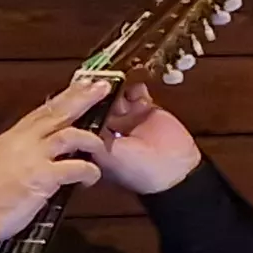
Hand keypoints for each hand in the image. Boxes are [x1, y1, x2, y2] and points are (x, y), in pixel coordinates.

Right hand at [0, 77, 110, 241]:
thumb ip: (18, 154)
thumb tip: (36, 152)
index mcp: (11, 138)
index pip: (42, 111)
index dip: (64, 97)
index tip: (81, 85)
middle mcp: (22, 141)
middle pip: (57, 112)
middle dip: (83, 97)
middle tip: (102, 87)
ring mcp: (33, 158)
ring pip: (70, 135)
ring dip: (90, 139)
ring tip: (101, 145)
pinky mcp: (43, 178)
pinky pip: (76, 168)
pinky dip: (90, 171)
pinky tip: (92, 177)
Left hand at [85, 80, 203, 194]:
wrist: (175, 170)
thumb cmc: (140, 171)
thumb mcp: (107, 155)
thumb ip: (91, 135)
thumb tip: (77, 113)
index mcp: (94, 140)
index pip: (80, 115)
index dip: (79, 103)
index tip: (79, 92)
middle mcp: (107, 126)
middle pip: (95, 101)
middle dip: (95, 91)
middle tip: (97, 80)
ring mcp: (126, 116)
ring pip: (113, 93)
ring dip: (114, 86)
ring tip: (116, 82)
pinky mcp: (145, 108)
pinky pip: (136, 90)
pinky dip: (133, 84)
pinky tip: (133, 84)